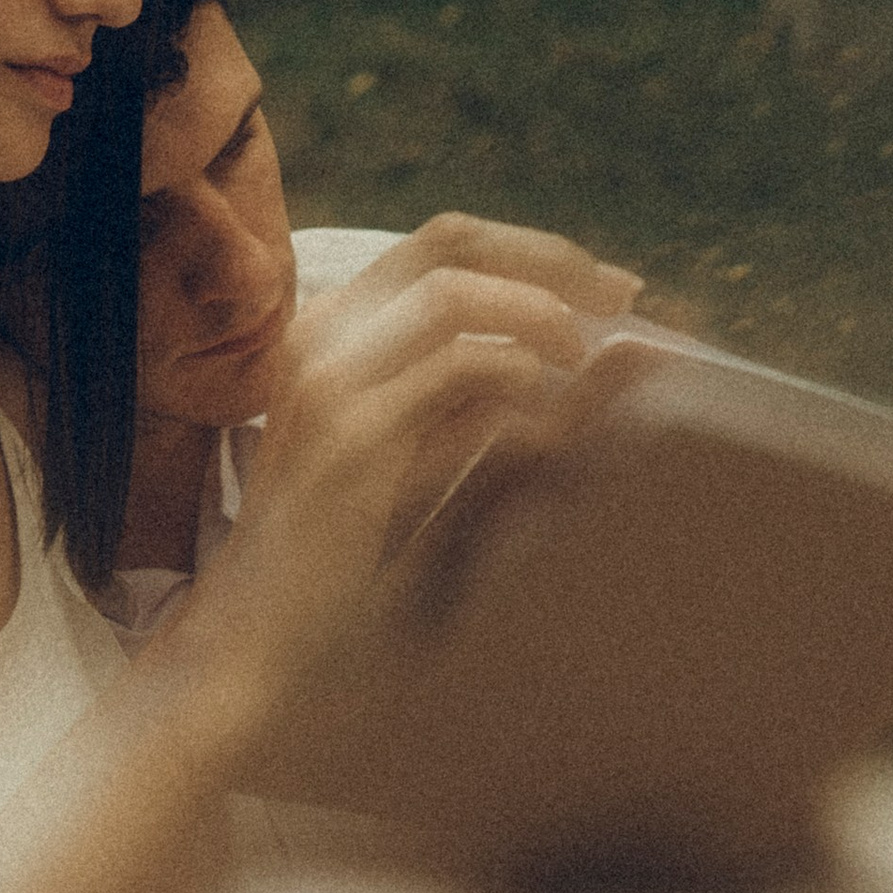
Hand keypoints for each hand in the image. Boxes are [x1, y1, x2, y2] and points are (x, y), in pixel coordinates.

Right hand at [158, 214, 640, 797]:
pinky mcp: (351, 439)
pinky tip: (551, 428)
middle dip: (553, 262)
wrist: (260, 650)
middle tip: (625, 303)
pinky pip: (456, 375)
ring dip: (540, 316)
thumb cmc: (352, 570)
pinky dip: (519, 385)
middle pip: (451, 242)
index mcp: (338, 335)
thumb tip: (632, 360)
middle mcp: (324, 338)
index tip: (617, 293)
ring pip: (454, 294)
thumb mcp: (445, 471)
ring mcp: (330, 383)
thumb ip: (521, 411)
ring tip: (584, 364)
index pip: (448, 243)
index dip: (543, 254)